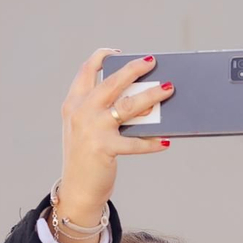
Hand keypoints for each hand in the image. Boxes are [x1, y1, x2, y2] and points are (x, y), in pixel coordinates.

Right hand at [57, 48, 176, 225]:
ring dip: (151, 96)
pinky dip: (151, 142)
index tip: (118, 52)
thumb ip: (105, 111)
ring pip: (128, 106)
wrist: (76, 189)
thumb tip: (142, 99)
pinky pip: (134, 142)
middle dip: (133, 69)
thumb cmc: (87, 156)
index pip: (85, 71)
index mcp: (74, 103)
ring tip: (168, 89)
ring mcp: (92, 129)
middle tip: (152, 61)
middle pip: (111, 83)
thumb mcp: (87, 128)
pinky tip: (165, 141)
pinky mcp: (104, 149)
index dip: (102, 57)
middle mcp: (81, 112)